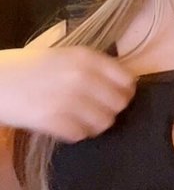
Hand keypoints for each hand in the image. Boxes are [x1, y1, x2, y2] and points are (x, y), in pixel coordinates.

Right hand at [0, 46, 135, 141]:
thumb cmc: (30, 66)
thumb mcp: (65, 55)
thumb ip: (94, 66)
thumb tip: (125, 82)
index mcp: (86, 57)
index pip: (127, 79)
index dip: (125, 90)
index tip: (118, 95)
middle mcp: (82, 76)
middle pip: (119, 103)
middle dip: (111, 109)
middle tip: (98, 109)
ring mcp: (68, 99)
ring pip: (104, 122)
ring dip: (96, 124)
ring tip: (82, 119)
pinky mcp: (53, 121)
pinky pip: (82, 134)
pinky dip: (77, 133)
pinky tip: (66, 125)